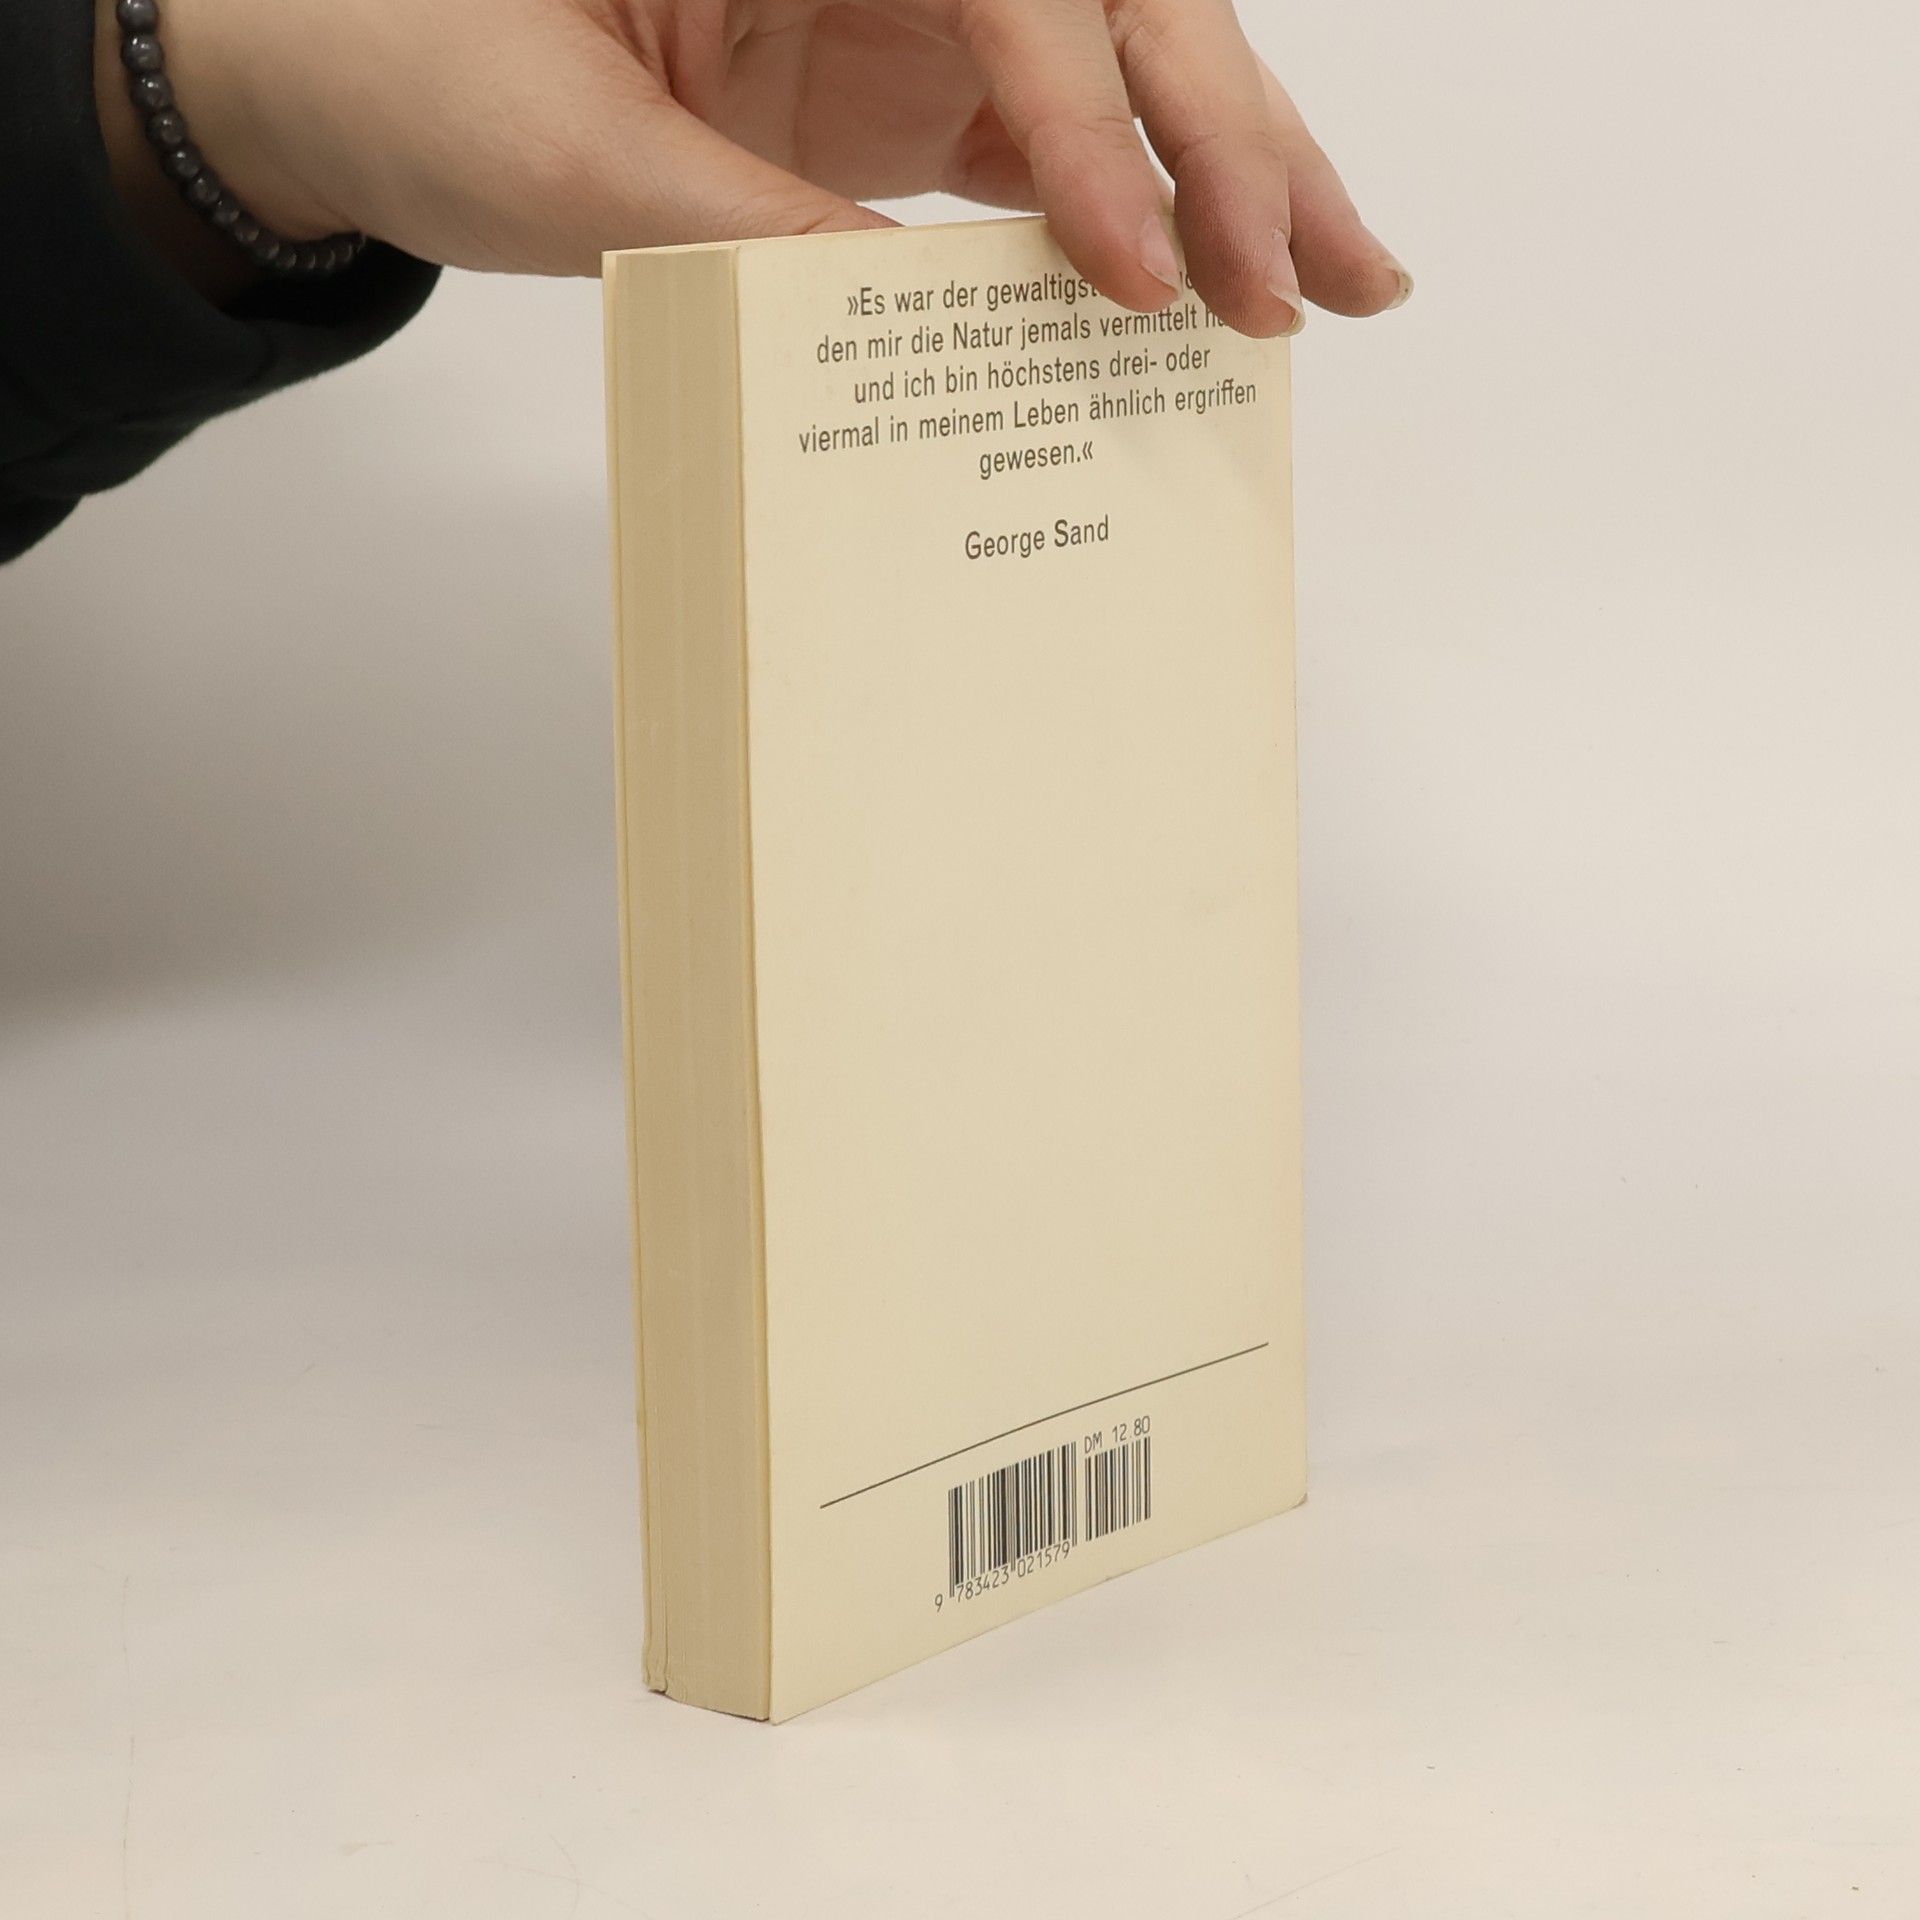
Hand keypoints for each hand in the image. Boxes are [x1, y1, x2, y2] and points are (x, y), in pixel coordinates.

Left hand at [101, 0, 1410, 335]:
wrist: (352, 73)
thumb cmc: (415, 60)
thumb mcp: (571, 161)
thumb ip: (752, 236)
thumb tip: (916, 329)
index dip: (1089, 124)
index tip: (1134, 276)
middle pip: (1113, 3)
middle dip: (1222, 140)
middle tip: (1301, 282)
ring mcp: (910, 14)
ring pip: (1117, 67)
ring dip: (1233, 171)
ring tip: (1335, 281)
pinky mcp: (906, 95)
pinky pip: (1052, 152)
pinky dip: (1140, 219)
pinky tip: (1208, 286)